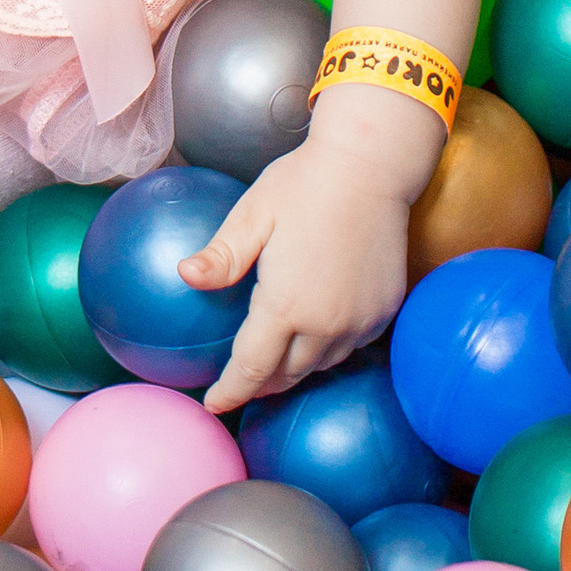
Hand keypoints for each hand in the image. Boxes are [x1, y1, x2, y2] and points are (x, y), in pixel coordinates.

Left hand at [178, 139, 413, 414]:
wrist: (371, 165)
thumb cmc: (304, 183)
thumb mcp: (252, 215)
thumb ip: (222, 256)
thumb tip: (185, 276)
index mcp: (285, 305)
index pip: (251, 369)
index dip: (231, 392)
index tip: (213, 405)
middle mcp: (326, 324)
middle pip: (287, 375)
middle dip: (261, 384)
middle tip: (240, 382)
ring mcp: (360, 320)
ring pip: (321, 365)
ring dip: (295, 368)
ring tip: (275, 362)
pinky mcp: (385, 310)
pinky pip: (352, 346)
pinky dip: (329, 348)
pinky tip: (316, 333)